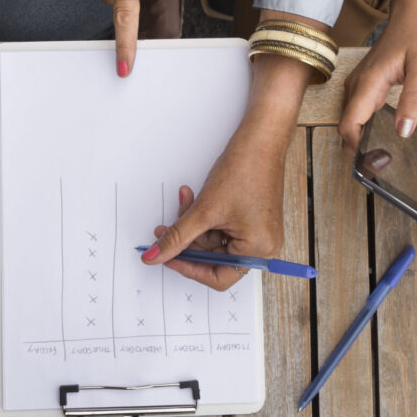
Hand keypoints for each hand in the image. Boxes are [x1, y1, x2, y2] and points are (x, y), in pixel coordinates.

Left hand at [141, 133, 287, 290]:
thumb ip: (176, 237)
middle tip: (164, 229)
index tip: (166, 257)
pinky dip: (204, 215)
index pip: (217, 276)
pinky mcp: (252, 219)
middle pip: (213, 257)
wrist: (260, 140)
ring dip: (193, 223)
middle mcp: (262, 246)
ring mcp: (258, 232)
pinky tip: (193, 197)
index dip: (188, 267)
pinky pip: (221, 226)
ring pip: (213, 240)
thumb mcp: (204, 210)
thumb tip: (154, 257)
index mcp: (258, 250)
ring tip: (184, 200)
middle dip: (187, 240)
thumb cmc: (244, 170)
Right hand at [339, 12, 416, 150]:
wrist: (411, 15)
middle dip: (358, 148)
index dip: (356, 147)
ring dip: (361, 138)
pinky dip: (364, 126)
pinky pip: (357, 111)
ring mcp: (357, 85)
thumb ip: (414, 100)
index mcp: (368, 84)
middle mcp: (356, 86)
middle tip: (381, 163)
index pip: (349, 125)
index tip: (373, 162)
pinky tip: (381, 134)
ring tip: (382, 153)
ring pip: (350, 120)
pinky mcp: (363, 84)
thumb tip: (403, 131)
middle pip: (347, 126)